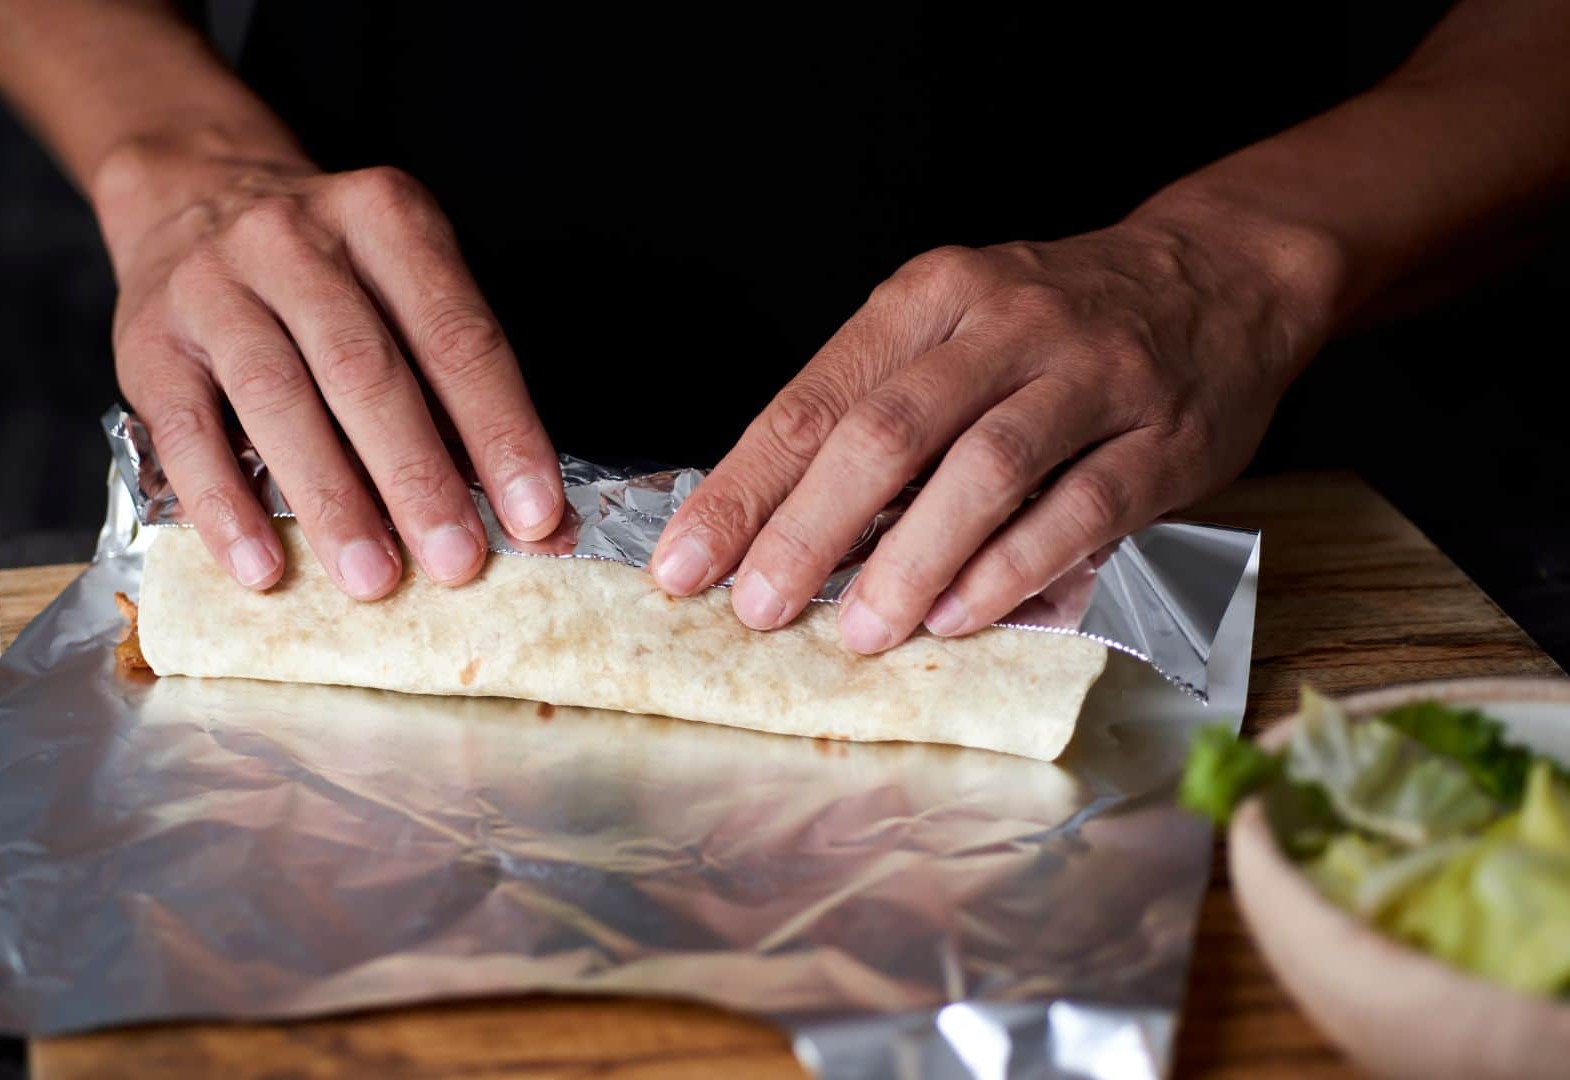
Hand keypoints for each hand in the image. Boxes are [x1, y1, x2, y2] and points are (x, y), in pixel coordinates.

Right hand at [95, 139, 563, 595]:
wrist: (188, 193)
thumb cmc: (324, 266)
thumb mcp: (396, 278)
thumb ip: (451, 381)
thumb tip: (524, 510)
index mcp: (384, 218)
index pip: (456, 335)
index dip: (501, 430)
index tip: (534, 514)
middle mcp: (294, 240)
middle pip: (366, 370)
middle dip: (418, 476)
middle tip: (458, 560)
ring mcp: (213, 286)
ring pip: (279, 400)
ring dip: (331, 499)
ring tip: (372, 578)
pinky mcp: (148, 343)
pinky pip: (187, 433)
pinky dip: (226, 506)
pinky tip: (261, 566)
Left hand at [649, 208, 1336, 650]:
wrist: (1219, 278)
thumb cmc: (1051, 326)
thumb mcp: (951, 329)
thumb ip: (872, 408)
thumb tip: (764, 525)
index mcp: (930, 297)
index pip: (814, 400)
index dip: (742, 489)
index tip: (682, 564)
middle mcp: (1005, 324)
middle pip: (887, 432)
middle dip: (807, 529)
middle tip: (755, 608)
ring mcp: (1090, 377)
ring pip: (983, 470)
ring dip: (911, 560)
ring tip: (857, 629)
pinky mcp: (1161, 439)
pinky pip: (1078, 509)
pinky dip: (1012, 568)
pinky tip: (959, 617)